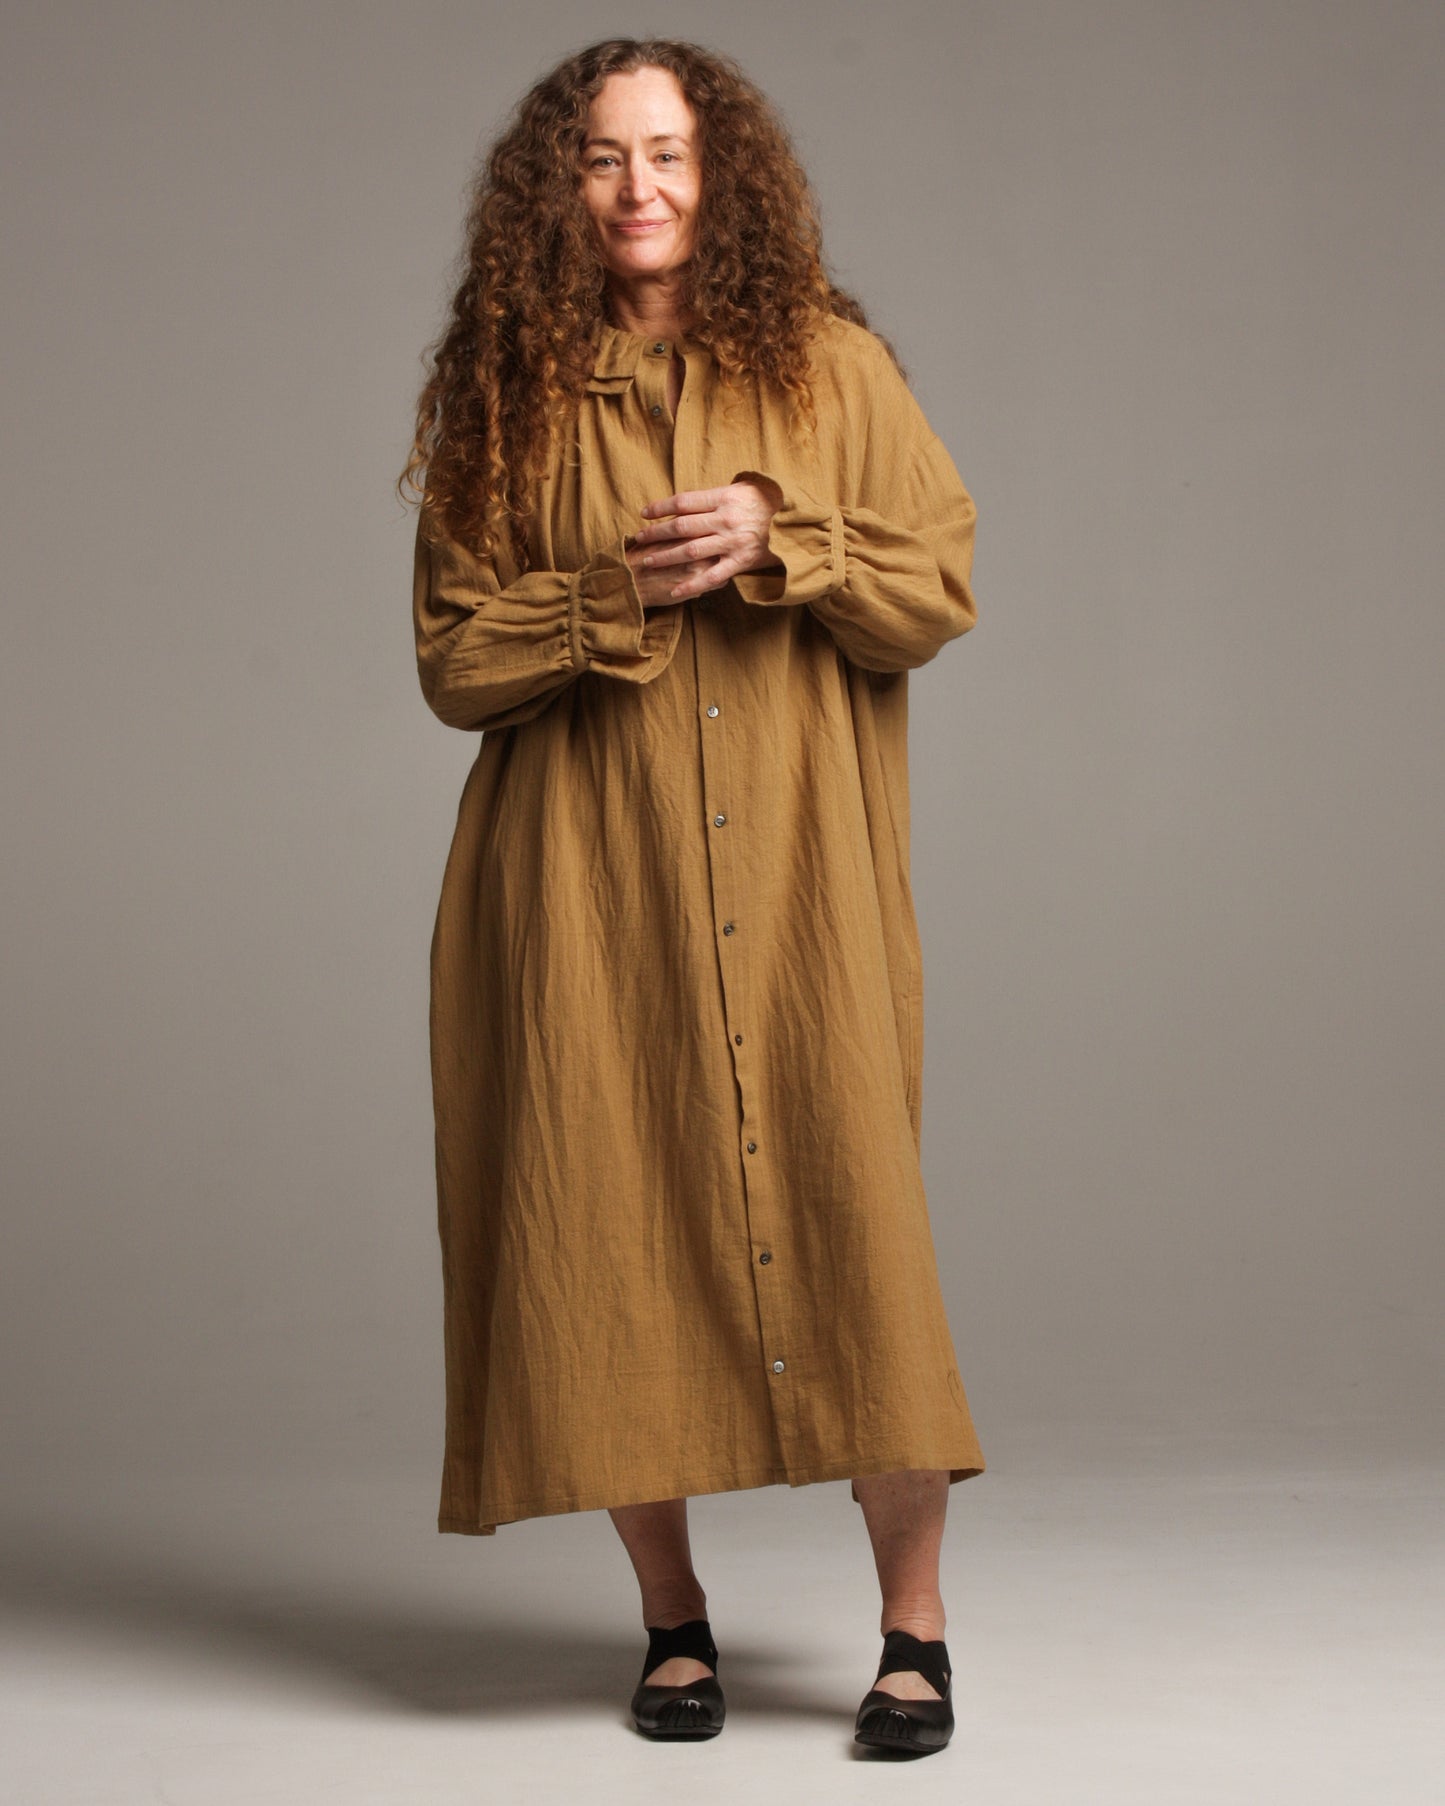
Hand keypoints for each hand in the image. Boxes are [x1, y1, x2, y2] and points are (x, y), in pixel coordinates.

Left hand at [628, 478, 784, 602]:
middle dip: (657, 533)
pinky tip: (675, 591)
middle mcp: (725, 520)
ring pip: (690, 550)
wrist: (799, 522)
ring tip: (649, 560)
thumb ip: (717, 495)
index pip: (683, 501)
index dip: (661, 507)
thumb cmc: (769, 502)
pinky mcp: (740, 562)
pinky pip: (711, 576)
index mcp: (724, 498)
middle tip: (639, 538)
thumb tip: (691, 500)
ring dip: (666, 556)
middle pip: (681, 526)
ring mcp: (732, 542)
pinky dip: (692, 585)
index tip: (645, 513)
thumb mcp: (744, 488)